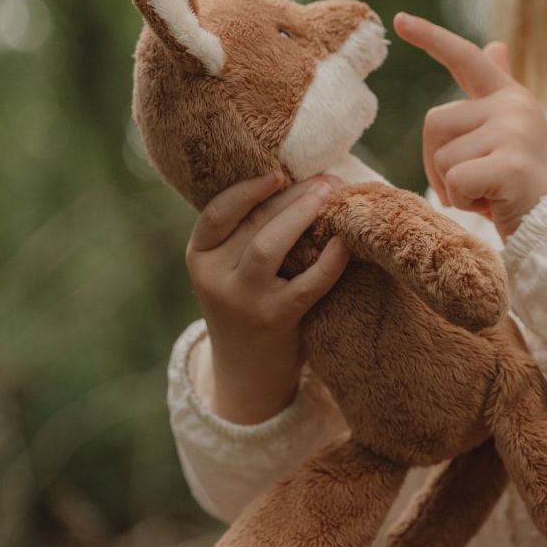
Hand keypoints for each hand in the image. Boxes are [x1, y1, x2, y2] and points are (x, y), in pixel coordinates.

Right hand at [185, 171, 350, 423]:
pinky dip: (328, 262)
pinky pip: (305, 286)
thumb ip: (250, 231)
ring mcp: (243, 302)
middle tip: (328, 179)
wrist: (248, 374)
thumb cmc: (251, 303)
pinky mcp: (274, 322)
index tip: (277, 171)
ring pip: (268, 247)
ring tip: (334, 195)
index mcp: (201, 256)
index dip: (247, 189)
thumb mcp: (234, 268)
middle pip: (253, 224)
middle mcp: (214, 278)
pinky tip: (345, 244)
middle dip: (292, 196)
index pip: (217, 213)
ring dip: (303, 215)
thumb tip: (301, 178)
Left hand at [394, 13, 546, 240]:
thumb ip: (498, 92)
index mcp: (510, 96)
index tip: (400, 20)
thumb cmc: (528, 186)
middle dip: (437, 162)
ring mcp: (513, 133)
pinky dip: (464, 202)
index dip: (431, 37)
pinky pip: (455, 181)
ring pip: (442, 157)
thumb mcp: (513, 134)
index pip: (465, 58)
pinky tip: (493, 205)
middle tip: (472, 185)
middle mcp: (513, 106)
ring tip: (489, 195)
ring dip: (453, 187)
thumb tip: (495, 45)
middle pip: (434, 122)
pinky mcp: (510, 165)